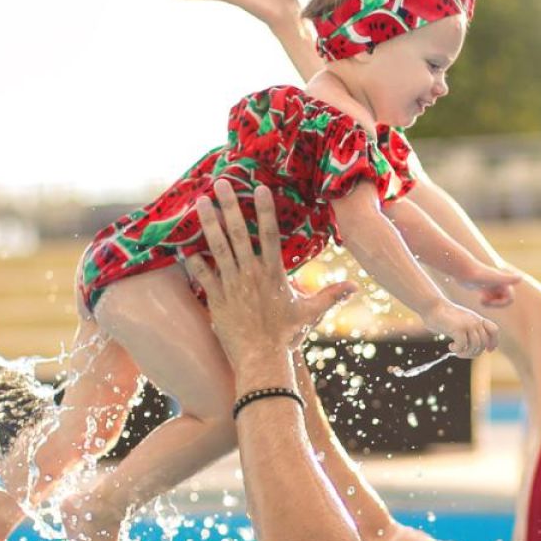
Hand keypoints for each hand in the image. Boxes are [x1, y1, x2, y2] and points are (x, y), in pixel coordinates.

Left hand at [185, 181, 354, 364]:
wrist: (262, 359)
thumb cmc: (287, 336)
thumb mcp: (312, 314)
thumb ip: (331, 296)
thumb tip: (356, 287)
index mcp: (274, 274)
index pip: (270, 234)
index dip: (265, 210)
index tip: (260, 188)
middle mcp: (251, 274)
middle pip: (238, 233)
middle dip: (230, 205)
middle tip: (221, 182)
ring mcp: (232, 285)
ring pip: (218, 247)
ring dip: (208, 223)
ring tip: (200, 201)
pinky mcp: (216, 299)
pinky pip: (202, 274)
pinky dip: (193, 260)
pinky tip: (184, 245)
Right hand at [422, 301, 498, 358]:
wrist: (433, 306)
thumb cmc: (443, 316)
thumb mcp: (461, 321)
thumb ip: (469, 330)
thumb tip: (476, 347)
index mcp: (477, 319)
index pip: (494, 330)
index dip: (493, 342)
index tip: (489, 350)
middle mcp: (475, 321)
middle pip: (483, 343)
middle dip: (474, 353)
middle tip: (461, 354)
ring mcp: (468, 324)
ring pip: (475, 346)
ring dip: (466, 354)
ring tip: (457, 352)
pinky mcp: (458, 329)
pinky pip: (463, 346)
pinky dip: (457, 350)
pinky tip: (450, 346)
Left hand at [457, 261, 521, 307]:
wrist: (463, 269)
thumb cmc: (478, 274)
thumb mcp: (494, 278)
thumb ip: (507, 279)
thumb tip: (521, 278)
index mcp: (504, 281)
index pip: (510, 299)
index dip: (501, 304)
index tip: (490, 302)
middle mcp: (499, 282)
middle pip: (504, 300)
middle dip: (496, 304)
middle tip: (484, 303)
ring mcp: (491, 285)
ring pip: (496, 299)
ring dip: (491, 304)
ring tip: (481, 301)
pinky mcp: (483, 286)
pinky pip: (489, 297)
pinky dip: (486, 302)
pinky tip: (480, 299)